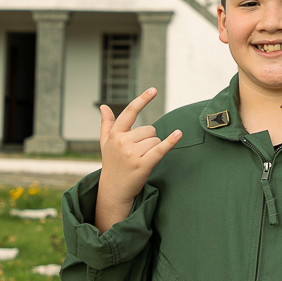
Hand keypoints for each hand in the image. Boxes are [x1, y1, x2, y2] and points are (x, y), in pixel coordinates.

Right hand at [94, 87, 180, 232]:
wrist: (113, 190)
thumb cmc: (111, 164)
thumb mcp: (105, 144)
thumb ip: (106, 124)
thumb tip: (103, 106)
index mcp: (115, 134)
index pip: (130, 112)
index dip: (142, 100)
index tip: (154, 89)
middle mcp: (122, 142)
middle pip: (150, 130)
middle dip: (148, 140)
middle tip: (138, 154)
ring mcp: (132, 154)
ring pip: (156, 140)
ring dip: (153, 149)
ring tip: (141, 160)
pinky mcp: (142, 165)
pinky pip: (160, 149)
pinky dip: (170, 142)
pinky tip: (178, 134)